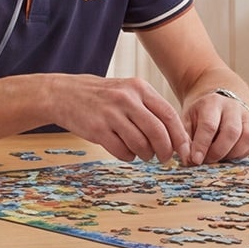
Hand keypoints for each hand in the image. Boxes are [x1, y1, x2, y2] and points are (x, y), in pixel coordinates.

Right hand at [50, 75, 190, 163]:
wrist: (64, 94)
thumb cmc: (101, 96)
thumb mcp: (127, 91)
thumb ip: (149, 108)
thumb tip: (173, 135)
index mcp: (139, 88)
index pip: (168, 115)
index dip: (179, 136)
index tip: (184, 151)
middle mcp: (127, 99)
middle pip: (157, 132)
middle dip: (165, 150)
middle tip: (164, 159)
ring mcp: (111, 115)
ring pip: (140, 144)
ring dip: (146, 155)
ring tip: (143, 154)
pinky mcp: (97, 130)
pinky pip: (122, 151)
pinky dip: (128, 156)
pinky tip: (126, 152)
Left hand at [183, 90, 248, 164]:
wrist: (216, 101)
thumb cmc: (199, 114)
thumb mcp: (187, 120)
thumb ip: (186, 139)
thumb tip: (188, 160)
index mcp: (212, 103)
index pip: (209, 125)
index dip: (202, 145)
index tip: (196, 160)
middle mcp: (232, 107)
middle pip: (231, 132)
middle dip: (217, 152)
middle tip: (205, 162)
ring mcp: (245, 116)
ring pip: (245, 139)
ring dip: (230, 155)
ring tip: (216, 159)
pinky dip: (238, 155)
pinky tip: (226, 156)